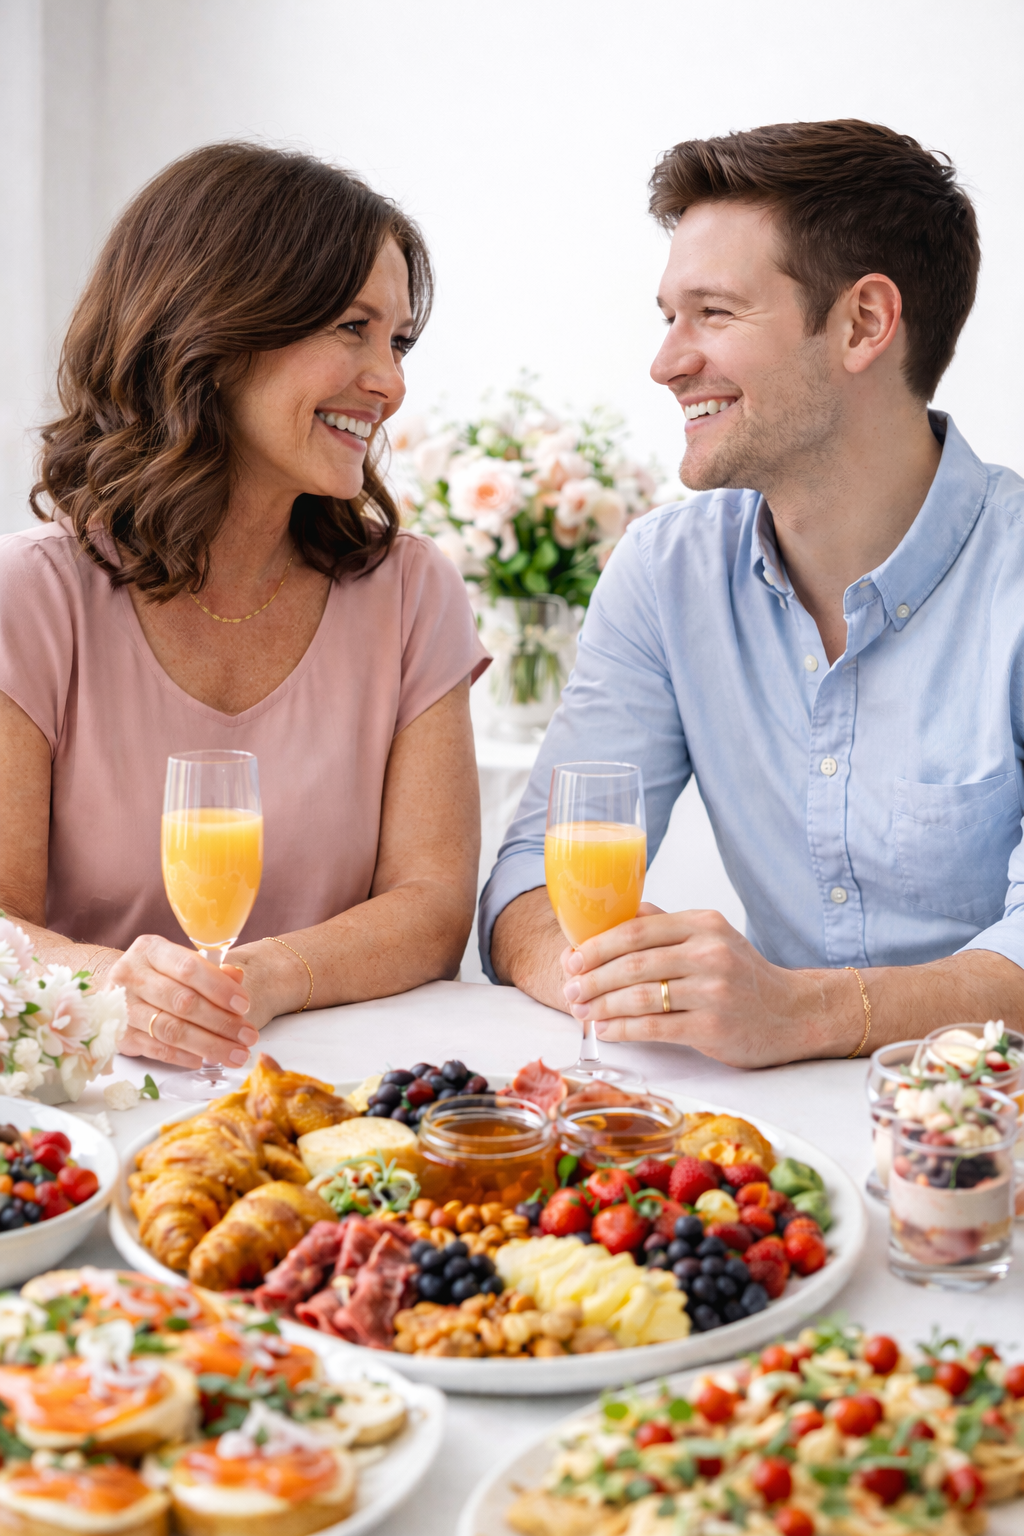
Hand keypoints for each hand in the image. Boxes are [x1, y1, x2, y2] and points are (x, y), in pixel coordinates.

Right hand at [111, 935, 260, 1067]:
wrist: (115, 989)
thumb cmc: (158, 974)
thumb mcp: (181, 963)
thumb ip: (211, 970)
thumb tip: (237, 977)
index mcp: (150, 950)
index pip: (189, 968)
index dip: (219, 988)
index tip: (245, 1006)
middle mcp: (131, 975)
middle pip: (182, 1003)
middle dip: (221, 1023)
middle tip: (248, 1037)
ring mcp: (121, 1007)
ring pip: (171, 1030)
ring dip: (208, 1045)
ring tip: (235, 1055)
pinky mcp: (119, 1035)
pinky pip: (156, 1049)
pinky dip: (182, 1057)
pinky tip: (203, 1060)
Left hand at [559, 904, 836, 1067]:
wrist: (793, 1014)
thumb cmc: (743, 976)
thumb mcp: (711, 937)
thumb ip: (665, 925)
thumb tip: (614, 916)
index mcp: (704, 924)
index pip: (636, 929)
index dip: (597, 945)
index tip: (572, 958)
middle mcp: (710, 952)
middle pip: (633, 962)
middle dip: (592, 977)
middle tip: (569, 989)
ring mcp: (714, 990)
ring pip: (640, 995)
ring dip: (602, 1005)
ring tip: (580, 1011)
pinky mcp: (713, 1027)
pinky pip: (655, 1027)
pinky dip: (623, 1029)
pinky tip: (605, 1030)